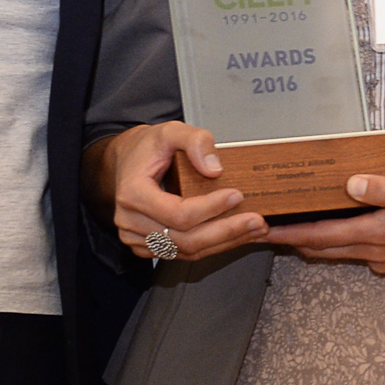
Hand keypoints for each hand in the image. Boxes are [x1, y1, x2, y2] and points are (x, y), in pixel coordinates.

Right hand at [95, 122, 267, 263]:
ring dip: (226, 242)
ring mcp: (140, 238)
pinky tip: (237, 235)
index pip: (177, 213)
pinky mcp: (151, 247)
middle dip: (227, 231)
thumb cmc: (146, 149)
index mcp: (133, 193)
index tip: (236, 195)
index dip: (211, 208)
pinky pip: (186, 253)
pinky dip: (215, 246)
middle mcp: (132, 221)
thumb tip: (214, 168)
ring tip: (255, 229)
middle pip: (186, 239)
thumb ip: (194, 141)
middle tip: (257, 221)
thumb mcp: (170, 130)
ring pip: (189, 251)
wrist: (127, 162)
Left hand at [266, 174, 384, 276]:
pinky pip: (356, 253)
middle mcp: (374, 251)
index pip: (319, 236)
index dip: (287, 233)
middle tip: (265, 227)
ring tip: (291, 226)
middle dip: (292, 239)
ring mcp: (384, 258)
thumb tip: (350, 185)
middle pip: (321, 249)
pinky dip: (338, 243)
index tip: (261, 229)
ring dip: (313, 242)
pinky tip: (338, 227)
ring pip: (337, 253)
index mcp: (376, 233)